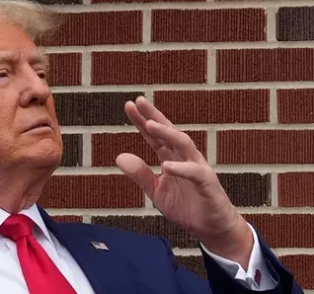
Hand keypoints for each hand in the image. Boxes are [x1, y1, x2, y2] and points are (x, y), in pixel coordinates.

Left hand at [115, 97, 252, 268]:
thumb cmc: (186, 206)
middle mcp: (185, 157)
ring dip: (167, 133)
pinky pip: (195, 172)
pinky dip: (181, 168)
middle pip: (169, 132)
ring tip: (150, 125)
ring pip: (184, 144)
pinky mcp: (207, 183)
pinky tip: (167, 165)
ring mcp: (197, 167)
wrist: (211, 228)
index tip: (129, 105)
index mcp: (171, 157)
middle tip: (139, 101)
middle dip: (154, 116)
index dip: (142, 120)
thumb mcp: (156, 191)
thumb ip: (140, 174)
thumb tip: (119, 157)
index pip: (154, 136)